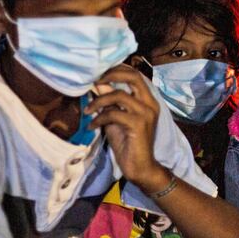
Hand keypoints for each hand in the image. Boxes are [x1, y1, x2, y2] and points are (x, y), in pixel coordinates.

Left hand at [86, 65, 162, 189]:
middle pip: (133, 76)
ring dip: (98, 101)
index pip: (135, 75)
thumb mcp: (116, 118)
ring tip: (88, 111)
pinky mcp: (138, 124)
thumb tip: (98, 84)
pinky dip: (99, 118)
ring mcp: (146, 113)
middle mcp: (150, 103)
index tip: (98, 74)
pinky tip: (92, 126)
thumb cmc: (128, 143)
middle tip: (94, 82)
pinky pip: (113, 113)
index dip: (116, 70)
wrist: (140, 167)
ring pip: (119, 95)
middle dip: (110, 75)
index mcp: (148, 100)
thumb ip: (110, 102)